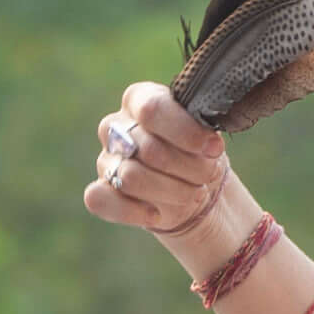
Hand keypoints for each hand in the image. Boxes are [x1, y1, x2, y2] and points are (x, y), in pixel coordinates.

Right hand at [88, 84, 246, 262]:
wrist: (194, 186)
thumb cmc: (198, 151)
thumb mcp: (206, 134)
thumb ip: (203, 131)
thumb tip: (209, 144)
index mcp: (139, 99)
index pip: (152, 109)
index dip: (185, 132)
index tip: (213, 148)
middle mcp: (114, 126)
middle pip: (149, 149)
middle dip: (188, 167)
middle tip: (210, 173)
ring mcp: (104, 159)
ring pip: (131, 178)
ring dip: (172, 191)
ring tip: (195, 192)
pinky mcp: (99, 190)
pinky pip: (100, 200)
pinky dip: (134, 212)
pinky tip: (158, 214)